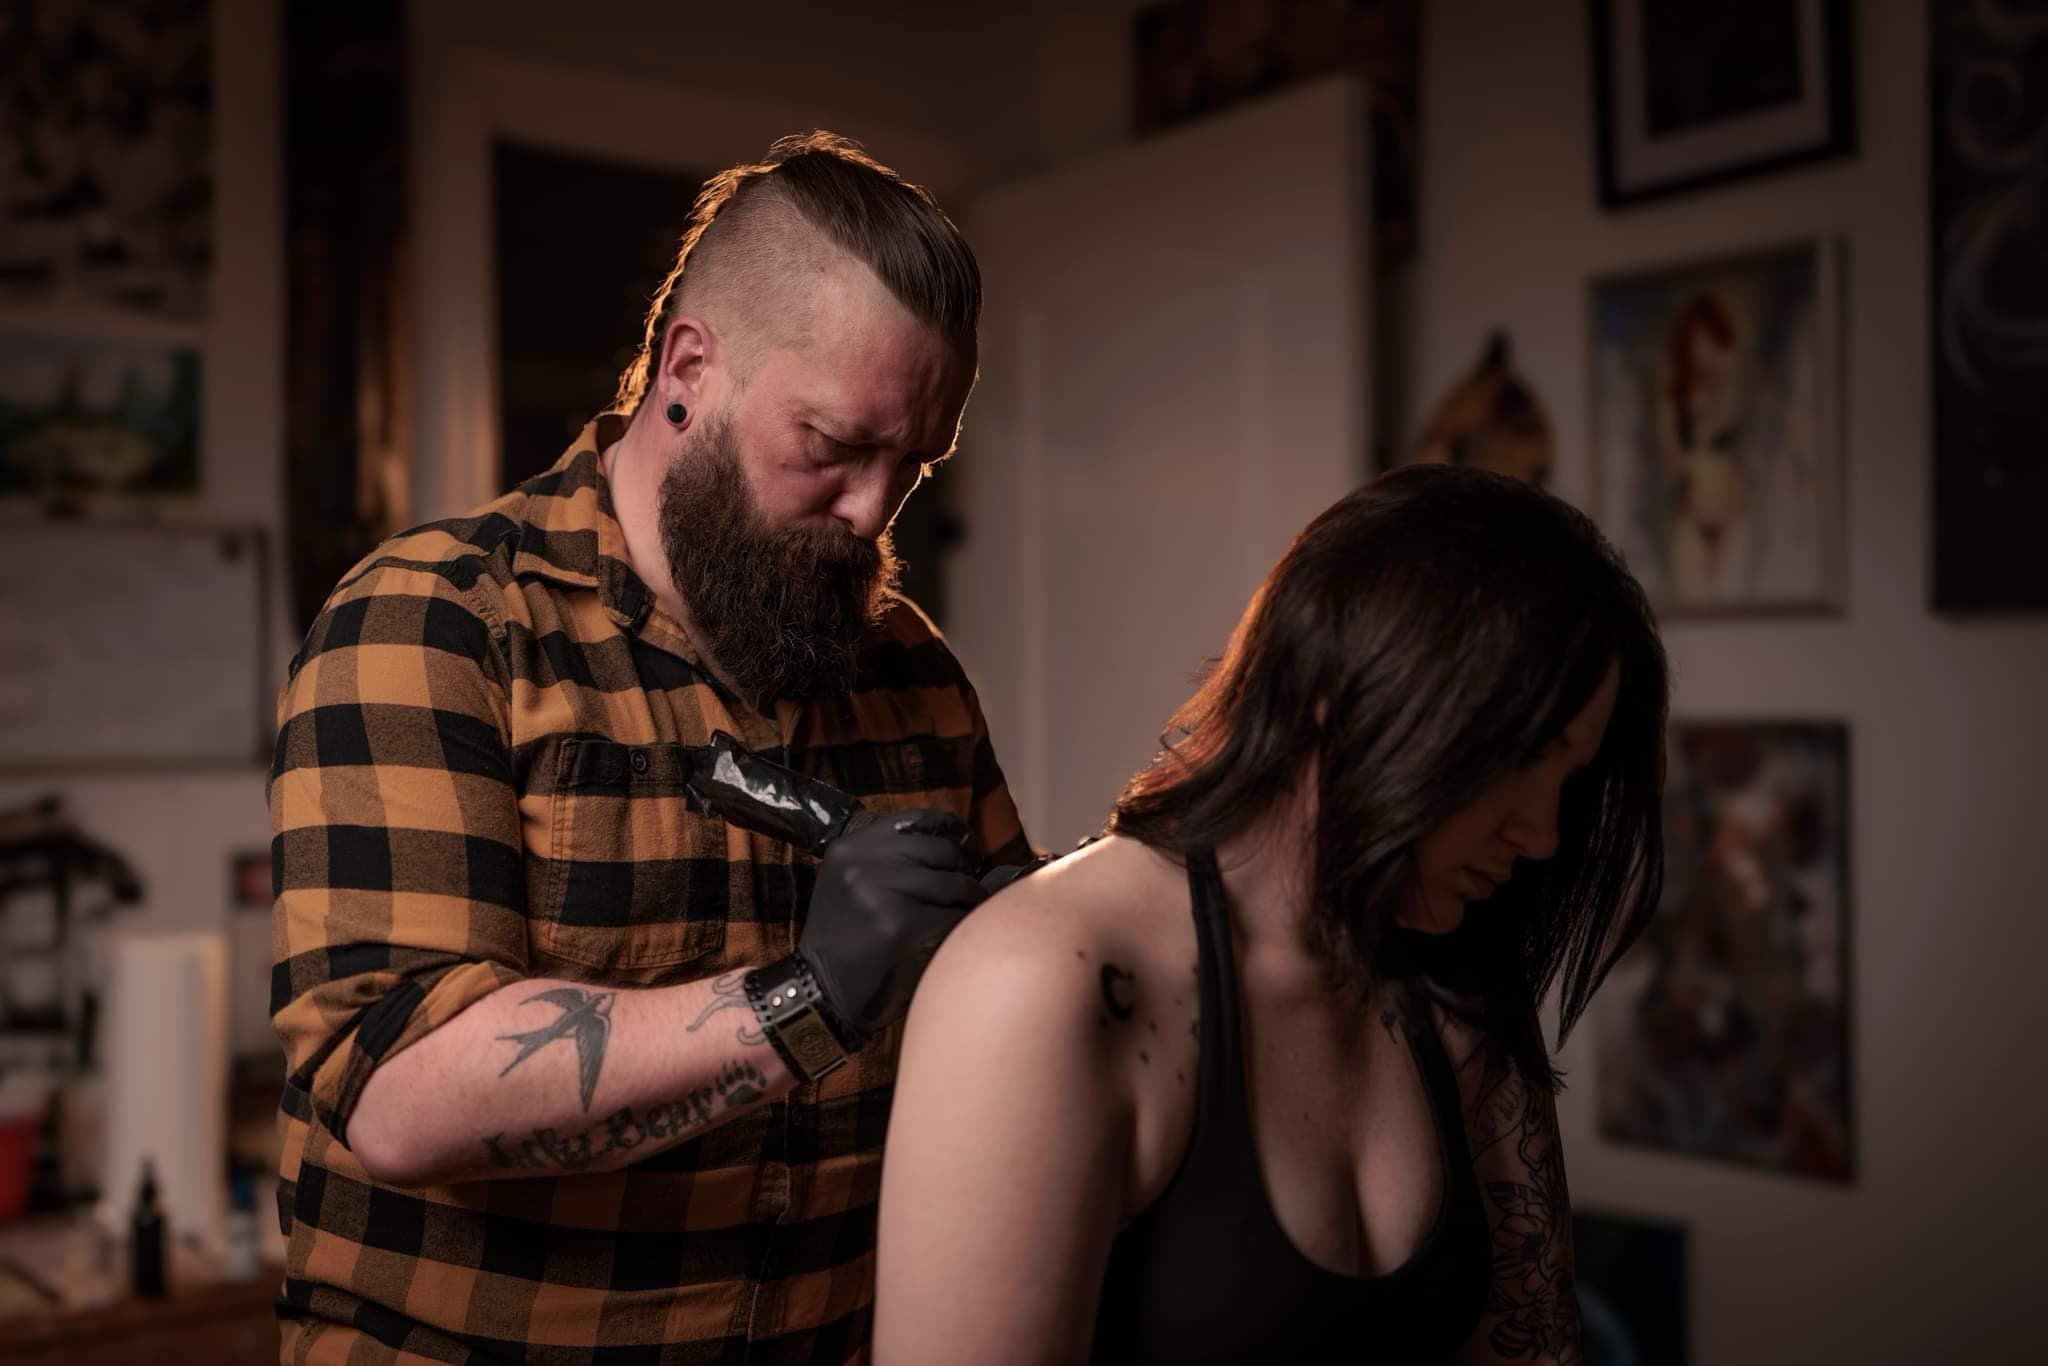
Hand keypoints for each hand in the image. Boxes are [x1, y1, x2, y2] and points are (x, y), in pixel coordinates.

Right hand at [799, 809, 987, 1040]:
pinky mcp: (898, 925)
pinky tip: (952, 941)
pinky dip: (960, 929)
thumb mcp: (853, 881)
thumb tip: (960, 843)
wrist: (822, 989)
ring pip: (954, 884)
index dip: (953, 833)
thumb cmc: (846, 937)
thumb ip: (891, 857)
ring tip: (963, 916)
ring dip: (968, 902)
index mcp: (852, 845)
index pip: (919, 820)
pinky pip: (952, 918)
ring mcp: (879, 891)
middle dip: (963, 873)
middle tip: (968, 894)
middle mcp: (863, 860)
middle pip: (942, 851)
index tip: (969, 851)